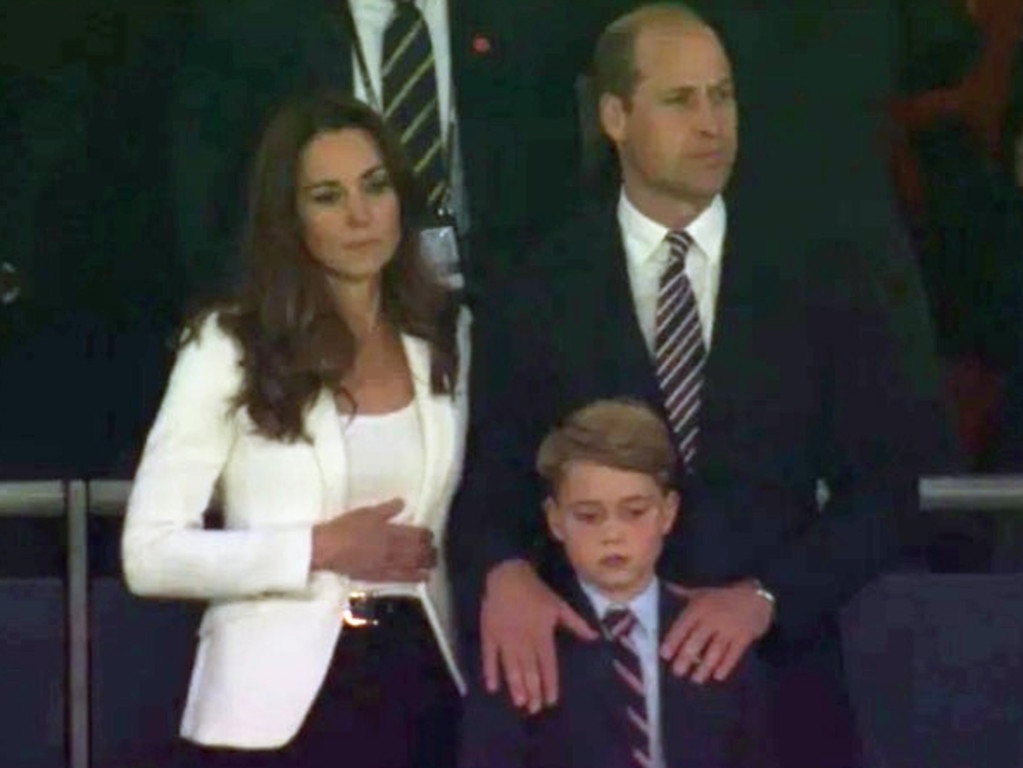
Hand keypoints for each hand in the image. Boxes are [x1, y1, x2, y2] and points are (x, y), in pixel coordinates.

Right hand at [311, 498, 435, 581]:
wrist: (327, 549)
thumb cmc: (345, 527)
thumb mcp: (367, 512)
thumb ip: (387, 509)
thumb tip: (403, 502)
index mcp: (392, 531)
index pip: (418, 534)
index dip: (427, 535)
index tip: (429, 534)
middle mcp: (394, 549)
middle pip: (420, 551)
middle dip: (430, 550)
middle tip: (434, 549)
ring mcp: (388, 565)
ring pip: (415, 565)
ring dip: (427, 564)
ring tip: (433, 562)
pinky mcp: (379, 577)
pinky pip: (402, 578)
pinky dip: (415, 577)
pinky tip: (424, 577)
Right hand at [481, 560, 598, 712]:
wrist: (507, 575)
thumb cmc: (535, 591)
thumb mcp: (559, 605)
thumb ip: (576, 623)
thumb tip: (595, 637)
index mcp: (542, 634)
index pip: (547, 664)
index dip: (549, 683)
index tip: (551, 701)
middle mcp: (524, 640)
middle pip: (529, 670)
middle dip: (533, 690)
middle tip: (534, 709)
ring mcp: (505, 638)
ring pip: (511, 667)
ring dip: (515, 685)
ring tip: (519, 702)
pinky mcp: (490, 634)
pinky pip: (489, 657)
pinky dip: (490, 672)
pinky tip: (492, 687)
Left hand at [660, 580, 773, 684]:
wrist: (757, 594)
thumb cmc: (724, 594)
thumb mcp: (702, 591)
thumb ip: (683, 592)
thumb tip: (665, 585)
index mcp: (699, 607)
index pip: (682, 626)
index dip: (673, 641)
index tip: (664, 655)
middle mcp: (712, 619)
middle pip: (696, 642)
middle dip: (685, 658)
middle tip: (677, 672)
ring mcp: (729, 629)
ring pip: (714, 652)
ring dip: (704, 667)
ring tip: (696, 679)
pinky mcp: (744, 637)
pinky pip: (733, 655)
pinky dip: (725, 666)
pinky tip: (718, 676)